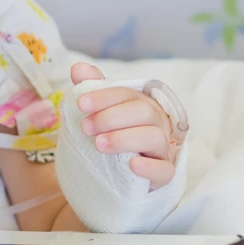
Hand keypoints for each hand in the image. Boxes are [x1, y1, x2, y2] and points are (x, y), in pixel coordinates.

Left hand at [70, 63, 175, 187]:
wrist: (118, 176)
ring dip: (124, 139)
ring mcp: (162, 149)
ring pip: (155, 138)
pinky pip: (165, 170)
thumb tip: (78, 68)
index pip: (127, 94)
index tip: (81, 104)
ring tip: (99, 145)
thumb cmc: (112, 136)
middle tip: (86, 127)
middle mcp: (156, 124)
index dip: (104, 97)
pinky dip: (150, 166)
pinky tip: (132, 165)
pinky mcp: (163, 174)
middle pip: (143, 112)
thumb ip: (91, 90)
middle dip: (112, 117)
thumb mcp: (99, 113)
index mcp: (140, 105)